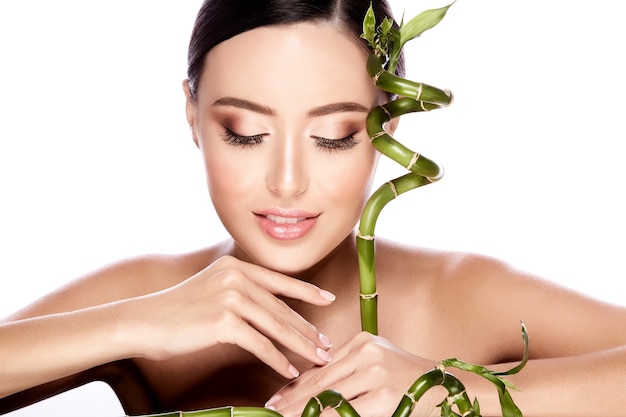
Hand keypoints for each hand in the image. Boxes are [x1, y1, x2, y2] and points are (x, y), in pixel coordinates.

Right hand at [132, 255, 334, 378]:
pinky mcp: (224, 322)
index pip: (280, 281)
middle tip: (326, 344)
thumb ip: (238, 291)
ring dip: (300, 346)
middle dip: (308, 329)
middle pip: (282, 308)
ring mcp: (231, 297)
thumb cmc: (176, 311)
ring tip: (318, 359)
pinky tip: (288, 371)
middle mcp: (236, 277)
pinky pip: (260, 345)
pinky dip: (277, 360)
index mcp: (236, 266)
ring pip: (276, 326)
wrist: (142, 321)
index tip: (328, 300)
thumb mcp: (211, 289)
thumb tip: (267, 309)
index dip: (307, 292)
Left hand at [265, 332, 440, 416]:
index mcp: (363, 342)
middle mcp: (366, 353)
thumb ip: (348, 371)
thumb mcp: (377, 364)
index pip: (321, 368)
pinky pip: (346, 412)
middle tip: (269, 411)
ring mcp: (374, 373)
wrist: (449, 388)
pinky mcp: (382, 395)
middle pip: (320, 383)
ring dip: (302, 411)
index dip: (295, 386)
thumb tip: (311, 387)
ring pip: (329, 398)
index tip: (276, 397)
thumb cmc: (410, 381)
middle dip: (292, 401)